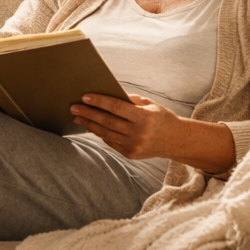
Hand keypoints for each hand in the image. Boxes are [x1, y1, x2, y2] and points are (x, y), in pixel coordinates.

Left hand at [71, 93, 238, 173]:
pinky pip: (110, 142)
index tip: (85, 96)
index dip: (100, 102)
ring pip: (105, 133)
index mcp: (145, 118)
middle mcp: (139, 133)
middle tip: (73, 107)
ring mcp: (134, 146)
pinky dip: (100, 134)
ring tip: (78, 117)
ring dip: (89, 125)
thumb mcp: (151, 105)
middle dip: (88, 113)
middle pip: (107, 121)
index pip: (117, 108)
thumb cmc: (161, 118)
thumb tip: (109, 95)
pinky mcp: (130, 154)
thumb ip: (131, 101)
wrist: (176, 141)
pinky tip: (91, 126)